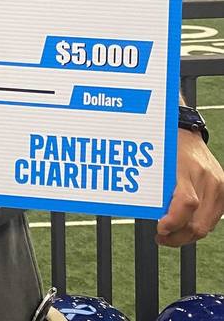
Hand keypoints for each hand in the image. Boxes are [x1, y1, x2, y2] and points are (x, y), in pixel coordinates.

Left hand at [156, 129, 223, 245]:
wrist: (186, 132)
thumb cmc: (167, 146)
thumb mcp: (157, 163)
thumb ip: (157, 188)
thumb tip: (152, 216)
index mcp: (187, 168)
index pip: (186, 202)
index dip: (173, 221)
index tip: (160, 228)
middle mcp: (207, 178)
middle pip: (198, 221)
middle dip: (178, 236)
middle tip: (161, 236)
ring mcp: (219, 185)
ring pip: (206, 225)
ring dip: (187, 234)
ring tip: (170, 233)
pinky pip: (212, 218)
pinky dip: (197, 224)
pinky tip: (184, 223)